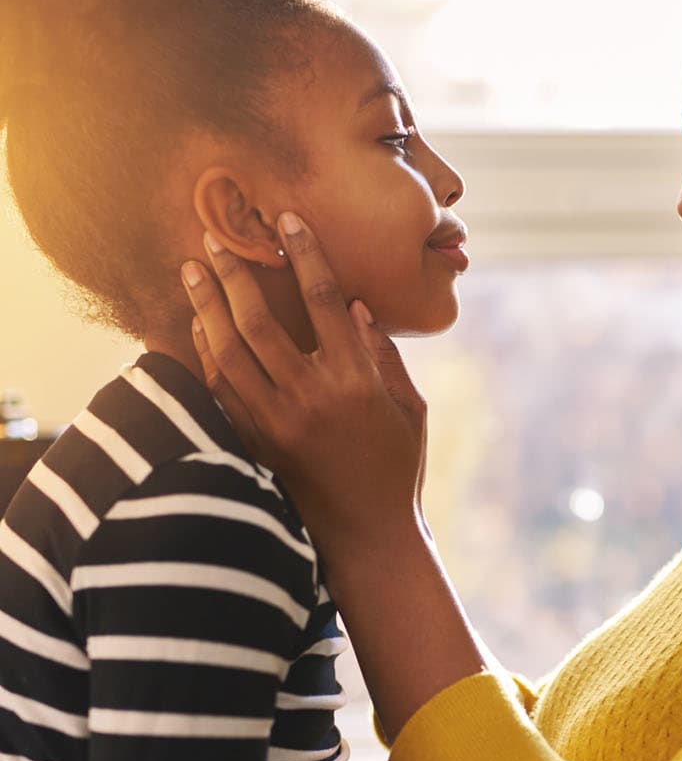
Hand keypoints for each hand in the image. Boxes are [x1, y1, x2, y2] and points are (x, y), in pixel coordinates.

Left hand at [182, 213, 428, 565]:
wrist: (368, 539)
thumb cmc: (398, 469)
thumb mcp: (410, 408)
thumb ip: (384, 355)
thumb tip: (356, 305)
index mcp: (356, 381)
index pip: (323, 301)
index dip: (305, 255)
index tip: (288, 221)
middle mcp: (310, 398)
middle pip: (261, 321)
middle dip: (235, 273)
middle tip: (216, 238)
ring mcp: (276, 424)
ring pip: (228, 352)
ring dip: (207, 306)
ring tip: (192, 270)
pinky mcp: (255, 445)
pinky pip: (220, 390)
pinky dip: (206, 352)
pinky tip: (199, 325)